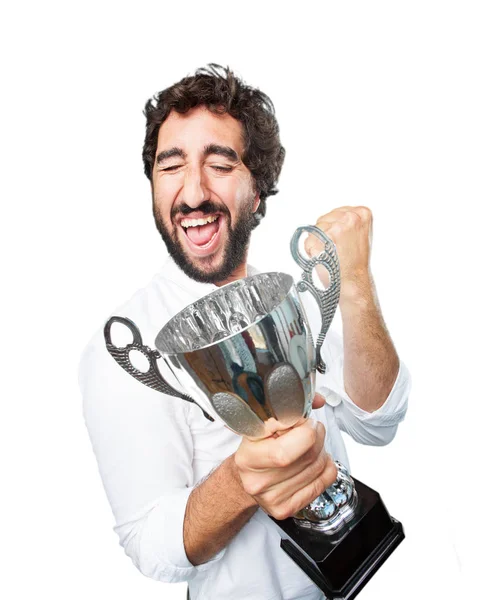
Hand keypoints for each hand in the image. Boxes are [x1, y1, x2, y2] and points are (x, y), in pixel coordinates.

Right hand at [234, 398, 336, 520]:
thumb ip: (288, 409)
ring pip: (317, 467)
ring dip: (322, 449)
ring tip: (311, 443)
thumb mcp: (262, 424)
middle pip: (307, 456)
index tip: (304, 420)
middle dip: (317, 435)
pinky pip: (323, 482)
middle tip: (312, 428)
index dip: (304, 429)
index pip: (286, 450)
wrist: (246, 477)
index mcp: (247, 457)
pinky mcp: (286, 509)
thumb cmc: (256, 446)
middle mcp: (257, 482)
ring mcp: (272, 498)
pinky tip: (315, 460)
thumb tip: (318, 400)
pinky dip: (326, 467)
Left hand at [305, 206, 372, 300]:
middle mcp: (350, 218)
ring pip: (315, 230)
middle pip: (324, 220)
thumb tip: (334, 220)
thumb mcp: (360, 236)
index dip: (332, 227)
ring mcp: (336, 228)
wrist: (353, 282)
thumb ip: (348, 224)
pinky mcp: (323, 239)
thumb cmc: (355, 264)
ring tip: (330, 254)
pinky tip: (323, 258)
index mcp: (362, 213)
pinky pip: (308, 242)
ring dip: (317, 243)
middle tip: (334, 249)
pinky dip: (310, 251)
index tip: (337, 239)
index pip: (336, 213)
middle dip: (324, 234)